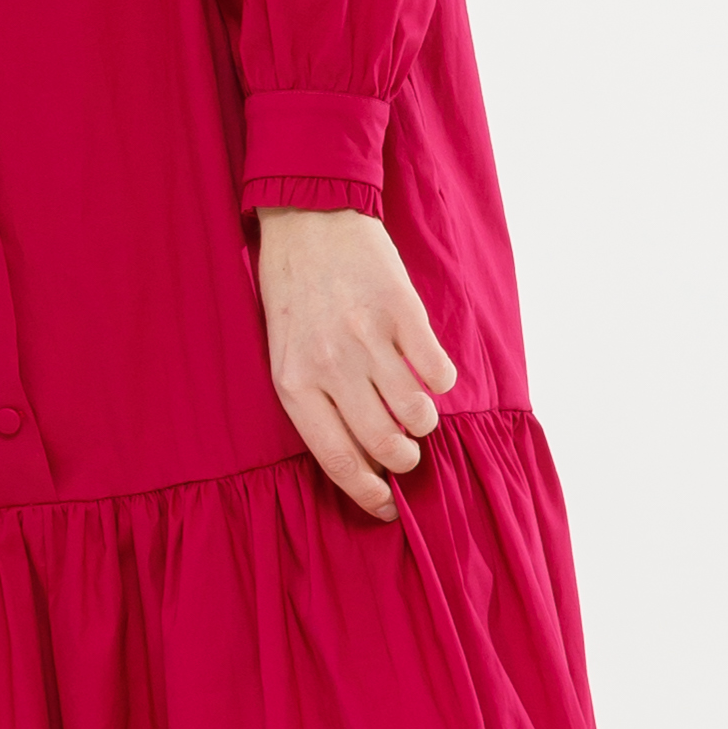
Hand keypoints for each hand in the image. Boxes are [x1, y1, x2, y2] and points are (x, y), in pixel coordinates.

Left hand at [251, 205, 457, 520]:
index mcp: (295, 383)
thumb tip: (364, 457)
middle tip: (407, 452)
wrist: (309, 220)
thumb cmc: (296, 295)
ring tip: (416, 409)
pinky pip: (438, 373)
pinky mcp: (403, 313)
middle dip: (404, 460)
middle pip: (386, 444)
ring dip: (424, 422)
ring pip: (417, 414)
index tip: (386, 508)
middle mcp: (331, 366)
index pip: (338, 460)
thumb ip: (319, 403)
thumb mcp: (286, 353)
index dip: (368, 493)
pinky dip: (441, 382)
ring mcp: (369, 339)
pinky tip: (428, 370)